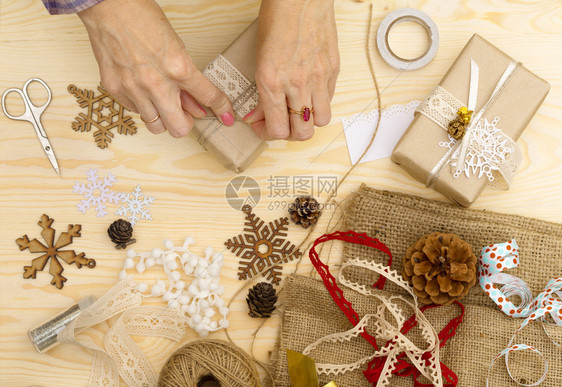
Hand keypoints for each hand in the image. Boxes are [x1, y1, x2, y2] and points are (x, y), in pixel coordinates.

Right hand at [78, 0, 234, 136]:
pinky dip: (143, 106)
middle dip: (186, 123)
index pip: (208, 98)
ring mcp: (133, 89)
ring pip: (157, 126)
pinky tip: (143, 91)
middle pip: (180, 128)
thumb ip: (185, 78)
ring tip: (162, 102)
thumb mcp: (175, 45)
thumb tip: (195, 102)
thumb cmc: (141, 18)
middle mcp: (156, 84)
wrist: (108, 6)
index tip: (226, 115)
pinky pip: (135, 112)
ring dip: (163, 118)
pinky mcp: (115, 89)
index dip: (222, 109)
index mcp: (177, 67)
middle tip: (186, 114)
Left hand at [245, 0, 339, 140]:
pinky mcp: (333, 70)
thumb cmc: (277, 20)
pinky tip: (308, 93)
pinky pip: (330, 100)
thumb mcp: (259, 58)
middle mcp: (297, 84)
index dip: (267, 134)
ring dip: (308, 122)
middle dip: (289, 134)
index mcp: (272, 81)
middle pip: (302, 133)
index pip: (276, 129)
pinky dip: (319, 103)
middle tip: (280, 124)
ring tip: (297, 111)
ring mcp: (319, 78)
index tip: (261, 127)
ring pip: (320, 122)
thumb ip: (262, 92)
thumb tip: (259, 115)